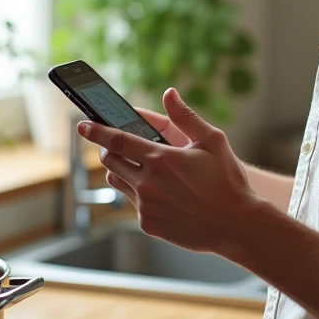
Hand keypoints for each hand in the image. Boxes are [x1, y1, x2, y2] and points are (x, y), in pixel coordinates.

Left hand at [78, 88, 263, 254]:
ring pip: (116, 181)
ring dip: (121, 170)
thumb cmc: (227, 181)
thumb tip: (169, 94)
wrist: (236, 225)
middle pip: (110, 160)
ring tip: (141, 168)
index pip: (117, 140)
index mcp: (161, 159)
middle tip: (119, 145)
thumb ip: (185, 117)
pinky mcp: (148, 224)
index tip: (83, 124)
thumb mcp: (212, 141)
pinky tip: (160, 193)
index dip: (96, 130)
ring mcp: (146, 206)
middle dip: (110, 149)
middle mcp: (149, 183)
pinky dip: (139, 193)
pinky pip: (132, 203)